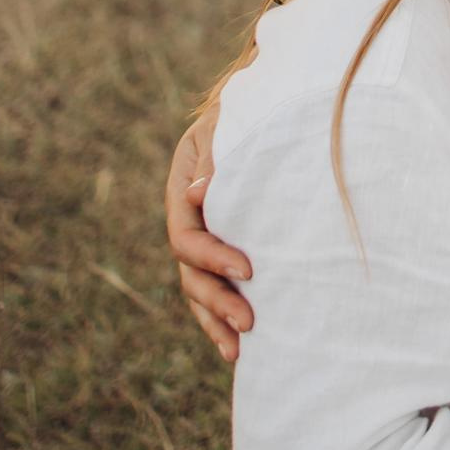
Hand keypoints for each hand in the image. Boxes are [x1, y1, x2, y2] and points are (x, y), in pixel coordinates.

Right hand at [166, 113, 253, 362]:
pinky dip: (222, 315)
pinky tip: (240, 346)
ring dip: (216, 320)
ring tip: (238, 351)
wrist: (266, 98)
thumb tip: (199, 192)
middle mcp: (188, 216)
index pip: (187, 234)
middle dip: (216, 300)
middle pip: (190, 270)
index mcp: (182, 186)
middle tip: (249, 322)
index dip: (212, 255)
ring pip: (198, 287)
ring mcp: (204, 234)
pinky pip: (216, 286)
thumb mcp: (233, 120)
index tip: (247, 269)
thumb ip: (217, 155)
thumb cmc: (251, 107)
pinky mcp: (224, 246)